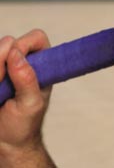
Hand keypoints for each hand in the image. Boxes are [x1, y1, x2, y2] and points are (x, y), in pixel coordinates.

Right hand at [0, 29, 54, 166]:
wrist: (6, 143)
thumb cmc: (24, 123)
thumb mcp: (30, 104)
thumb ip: (26, 79)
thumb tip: (16, 53)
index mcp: (41, 62)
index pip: (36, 37)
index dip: (23, 46)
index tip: (13, 65)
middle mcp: (22, 59)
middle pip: (7, 42)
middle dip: (0, 63)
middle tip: (0, 85)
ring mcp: (3, 65)